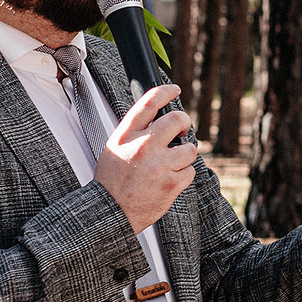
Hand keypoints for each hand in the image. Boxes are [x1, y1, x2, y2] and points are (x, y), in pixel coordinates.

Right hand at [90, 84, 200, 232]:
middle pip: (177, 119)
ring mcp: (159, 165)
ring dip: (185, 155)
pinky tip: (170, 179)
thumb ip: (134, 132)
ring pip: (189, 148)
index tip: (174, 90)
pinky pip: (190, 171)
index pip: (149, 103)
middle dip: (184, 122)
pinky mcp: (171, 183)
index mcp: (126, 135)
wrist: (111, 211)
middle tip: (181, 131)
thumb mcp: (115, 148)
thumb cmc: (113, 180)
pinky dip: (183, 175)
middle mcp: (143, 146)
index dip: (165, 91)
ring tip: (172, 162)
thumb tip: (157, 117)